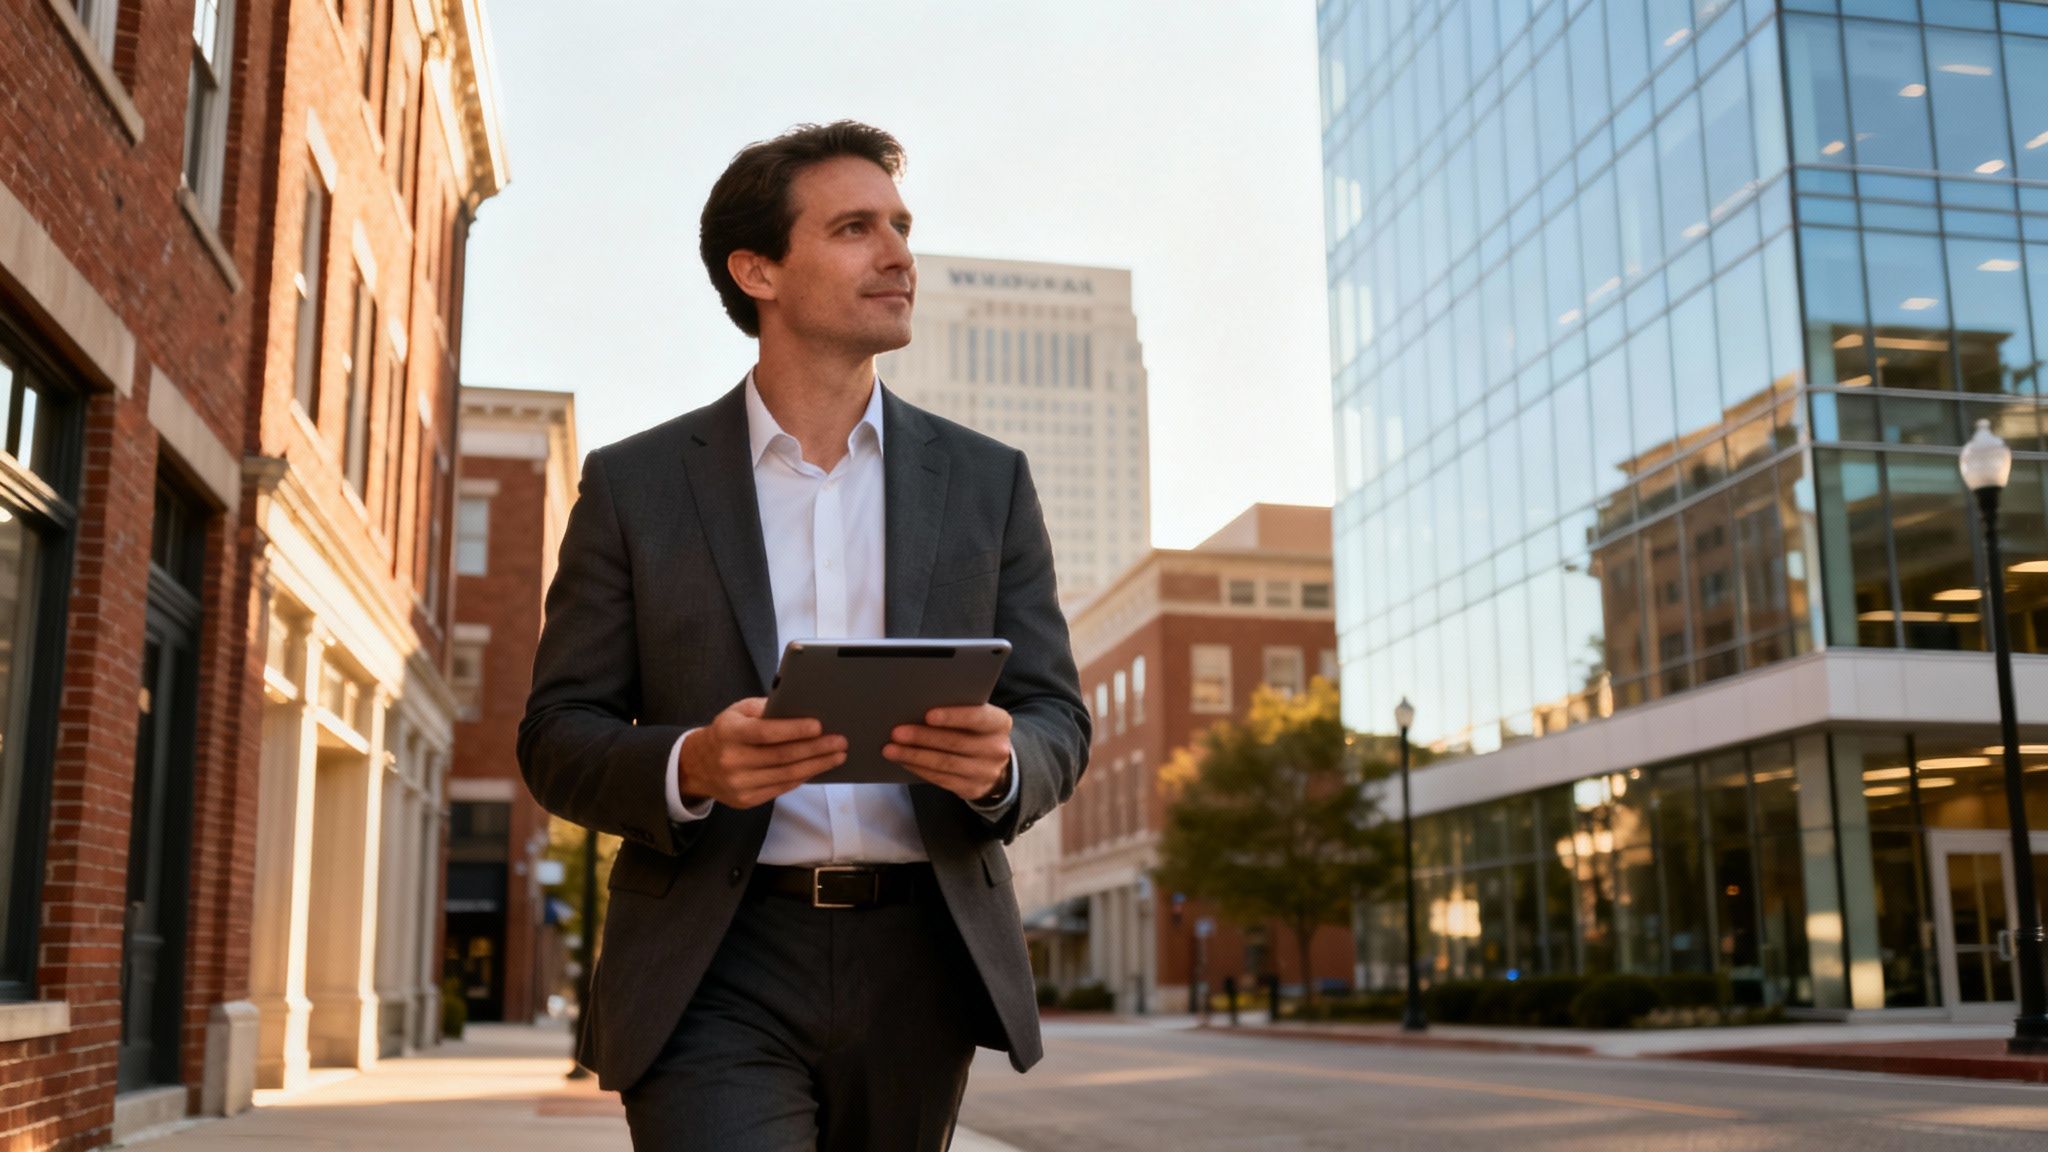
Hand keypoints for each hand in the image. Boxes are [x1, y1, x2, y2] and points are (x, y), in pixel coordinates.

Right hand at [677, 697, 845, 808]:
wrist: (698, 766)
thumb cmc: (727, 733)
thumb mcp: (738, 712)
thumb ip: (766, 709)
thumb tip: (802, 708)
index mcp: (729, 733)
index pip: (765, 732)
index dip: (794, 730)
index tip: (819, 726)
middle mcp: (732, 760)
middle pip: (782, 756)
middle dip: (816, 749)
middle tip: (840, 741)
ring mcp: (738, 784)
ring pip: (786, 775)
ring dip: (817, 765)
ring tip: (837, 756)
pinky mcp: (746, 799)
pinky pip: (782, 788)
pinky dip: (803, 777)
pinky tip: (818, 767)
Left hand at [883, 705, 1012, 803]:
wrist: (998, 765)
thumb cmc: (977, 732)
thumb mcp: (979, 718)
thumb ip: (959, 711)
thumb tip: (918, 707)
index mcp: (999, 723)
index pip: (977, 718)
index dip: (953, 717)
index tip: (928, 715)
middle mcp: (996, 749)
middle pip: (955, 743)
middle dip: (923, 737)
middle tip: (897, 732)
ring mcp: (985, 772)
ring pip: (945, 764)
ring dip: (914, 756)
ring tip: (891, 749)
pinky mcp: (971, 789)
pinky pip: (941, 779)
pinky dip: (919, 769)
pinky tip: (903, 761)